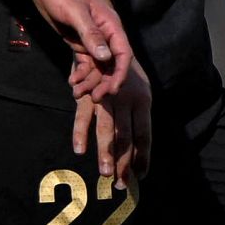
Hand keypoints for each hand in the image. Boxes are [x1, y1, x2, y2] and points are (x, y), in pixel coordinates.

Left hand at [24, 0, 134, 100]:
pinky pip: (84, 61)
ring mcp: (91, 38)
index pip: (123, 53)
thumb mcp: (75, 12)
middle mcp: (104, 34)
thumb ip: (91, 35)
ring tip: (77, 93)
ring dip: (90, 80)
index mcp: (110, 25)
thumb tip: (107, 58)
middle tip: (93, 98)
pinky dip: (81, 73)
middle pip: (111, 64)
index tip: (113, 90)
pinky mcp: (78, 40)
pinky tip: (73, 82)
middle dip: (104, 82)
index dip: (120, 73)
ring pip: (97, 65)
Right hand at [71, 60, 152, 188]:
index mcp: (143, 100)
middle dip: (123, 162)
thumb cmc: (125, 71)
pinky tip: (79, 150)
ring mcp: (106, 96)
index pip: (144, 134)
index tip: (141, 176)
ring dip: (105, 152)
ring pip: (106, 129)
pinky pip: (83, 115)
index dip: (143, 156)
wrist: (106, 40)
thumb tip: (138, 148)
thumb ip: (137, 115)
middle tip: (120, 185)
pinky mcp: (88, 92)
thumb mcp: (138, 89)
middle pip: (126, 136)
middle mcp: (126, 99)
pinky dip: (80, 133)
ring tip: (105, 173)